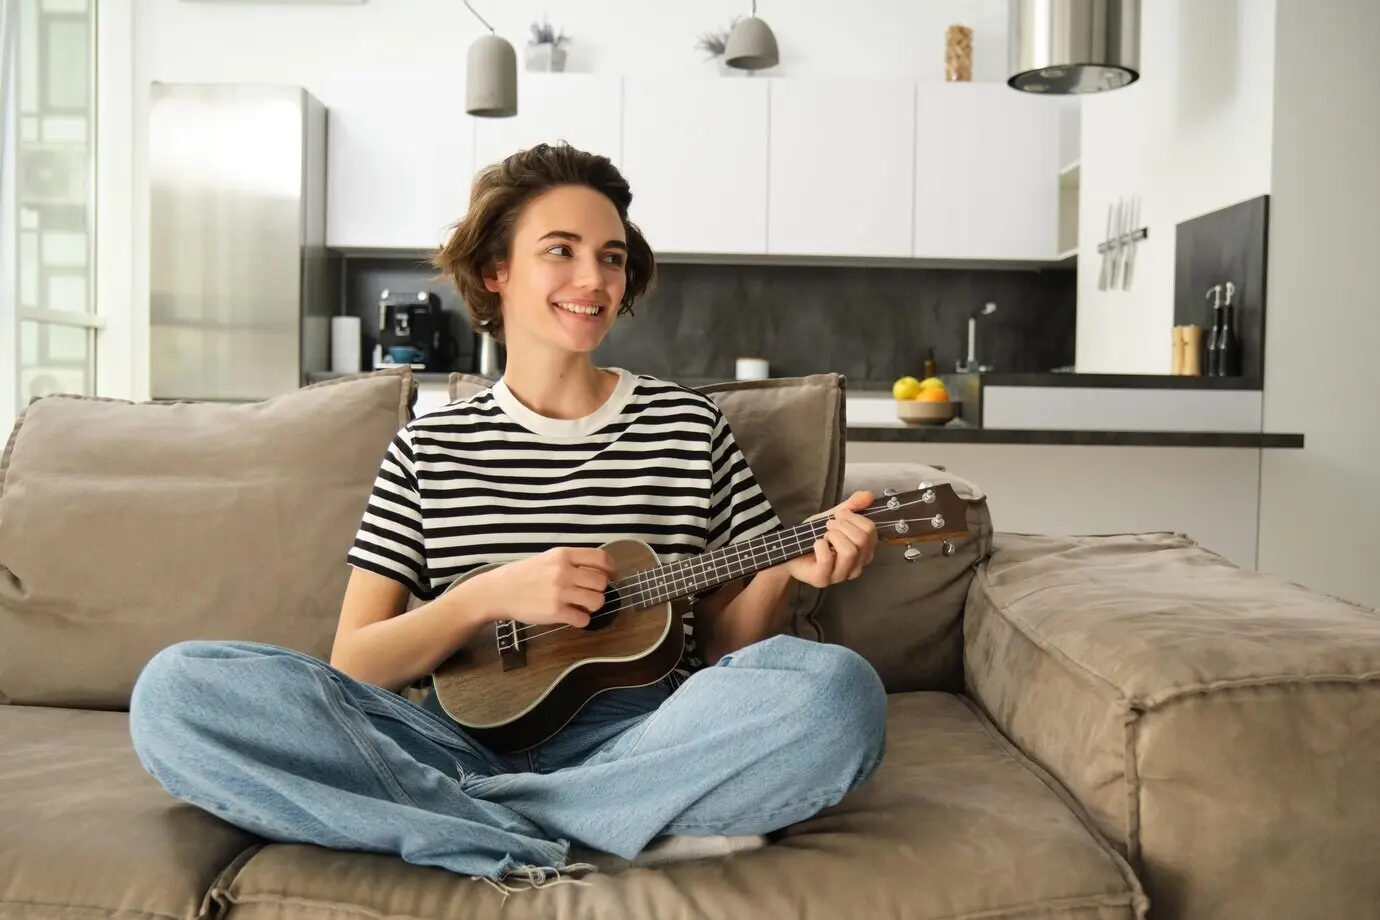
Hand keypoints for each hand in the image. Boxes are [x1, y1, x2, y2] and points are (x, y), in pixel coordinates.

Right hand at [483, 547, 616, 628]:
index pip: (600, 558)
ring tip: (581, 605)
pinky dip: (582, 620)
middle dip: (600, 590)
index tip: (611, 576)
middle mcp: (563, 572)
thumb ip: (571, 562)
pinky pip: (583, 619)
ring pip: (597, 601)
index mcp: (563, 555)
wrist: (498, 591)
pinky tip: (573, 616)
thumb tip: (599, 570)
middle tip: (590, 593)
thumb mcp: (548, 558)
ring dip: (593, 606)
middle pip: (601, 582)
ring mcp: (560, 592)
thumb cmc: (523, 575)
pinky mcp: (555, 612)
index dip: (611, 569)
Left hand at [782, 491, 877, 587]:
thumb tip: (869, 494)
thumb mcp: (833, 518)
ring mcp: (840, 576)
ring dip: (833, 535)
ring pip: (849, 551)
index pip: (871, 530)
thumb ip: (851, 507)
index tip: (838, 517)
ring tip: (823, 534)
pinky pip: (827, 559)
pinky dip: (819, 545)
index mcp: (863, 552)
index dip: (853, 517)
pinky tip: (815, 544)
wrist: (790, 551)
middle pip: (862, 540)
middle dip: (842, 525)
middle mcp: (856, 566)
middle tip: (828, 525)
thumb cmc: (814, 537)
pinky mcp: (822, 580)